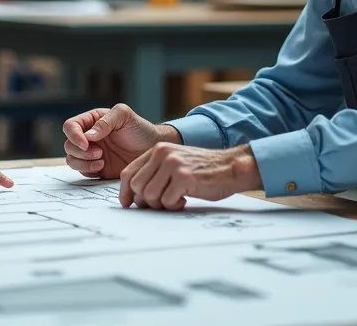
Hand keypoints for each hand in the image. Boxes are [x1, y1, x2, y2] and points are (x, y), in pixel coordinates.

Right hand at [62, 104, 177, 179]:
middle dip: (80, 151)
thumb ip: (106, 121)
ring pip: (72, 159)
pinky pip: (82, 171)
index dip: (74, 136)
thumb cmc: (140, 129)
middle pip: (69, 145)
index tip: (87, 143)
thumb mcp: (124, 116)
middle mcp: (88, 137)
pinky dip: (88, 170)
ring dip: (82, 162)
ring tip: (101, 161)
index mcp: (92, 121)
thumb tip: (88, 136)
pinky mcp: (96, 168)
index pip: (70, 126)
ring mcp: (91, 153)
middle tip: (99, 153)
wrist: (152, 149)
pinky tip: (103, 166)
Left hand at [119, 143, 261, 209]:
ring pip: (149, 195)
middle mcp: (163, 154)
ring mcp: (173, 165)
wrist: (231, 167)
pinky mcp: (184, 177)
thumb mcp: (176, 164)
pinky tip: (184, 200)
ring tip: (174, 200)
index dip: (125, 192)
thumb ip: (156, 173)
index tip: (128, 203)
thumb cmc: (203, 171)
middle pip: (136, 186)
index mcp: (158, 150)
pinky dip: (174, 206)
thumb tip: (134, 196)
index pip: (128, 172)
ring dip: (160, 205)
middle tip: (160, 204)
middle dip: (145, 201)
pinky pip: (166, 201)